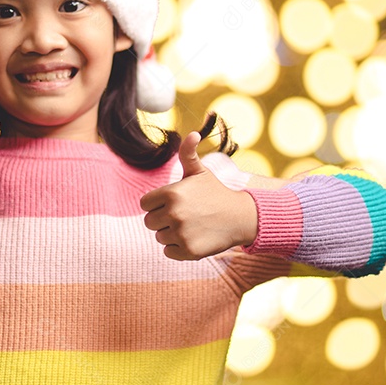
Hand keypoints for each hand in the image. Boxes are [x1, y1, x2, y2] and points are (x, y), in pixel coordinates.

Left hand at [140, 131, 257, 259]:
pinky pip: (169, 251)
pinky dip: (178, 248)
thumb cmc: (215, 192)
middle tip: (185, 215)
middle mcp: (174, 214)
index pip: (145, 205)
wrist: (240, 217)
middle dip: (163, 220)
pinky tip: (194, 238)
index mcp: (171, 193)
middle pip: (150, 223)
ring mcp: (181, 233)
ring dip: (172, 234)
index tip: (175, 203)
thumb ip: (188, 154)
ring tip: (192, 225)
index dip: (158, 204)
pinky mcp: (188, 251)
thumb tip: (193, 133)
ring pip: (160, 237)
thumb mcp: (200, 172)